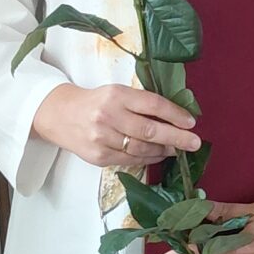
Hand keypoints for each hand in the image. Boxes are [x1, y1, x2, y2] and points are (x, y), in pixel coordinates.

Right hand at [33, 80, 200, 171]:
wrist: (59, 115)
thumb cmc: (96, 102)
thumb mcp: (117, 93)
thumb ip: (141, 103)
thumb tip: (176, 118)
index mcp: (116, 95)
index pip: (152, 105)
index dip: (175, 114)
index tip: (191, 123)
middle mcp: (108, 116)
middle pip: (149, 131)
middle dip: (176, 138)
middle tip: (194, 143)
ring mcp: (102, 138)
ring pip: (141, 149)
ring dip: (164, 150)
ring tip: (177, 149)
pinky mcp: (98, 156)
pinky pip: (130, 160)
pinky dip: (148, 159)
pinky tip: (158, 155)